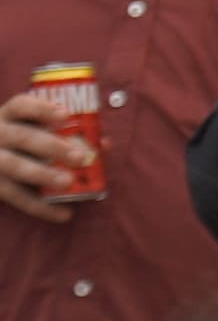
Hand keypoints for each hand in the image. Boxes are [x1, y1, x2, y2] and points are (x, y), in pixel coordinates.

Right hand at [0, 87, 92, 222]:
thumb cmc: (22, 144)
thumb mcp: (34, 131)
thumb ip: (67, 133)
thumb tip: (104, 144)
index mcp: (9, 116)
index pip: (21, 106)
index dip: (43, 109)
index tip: (66, 114)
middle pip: (23, 137)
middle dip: (52, 146)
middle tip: (81, 157)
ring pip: (15, 166)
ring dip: (43, 174)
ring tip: (68, 181)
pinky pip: (15, 196)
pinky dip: (40, 207)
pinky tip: (64, 214)